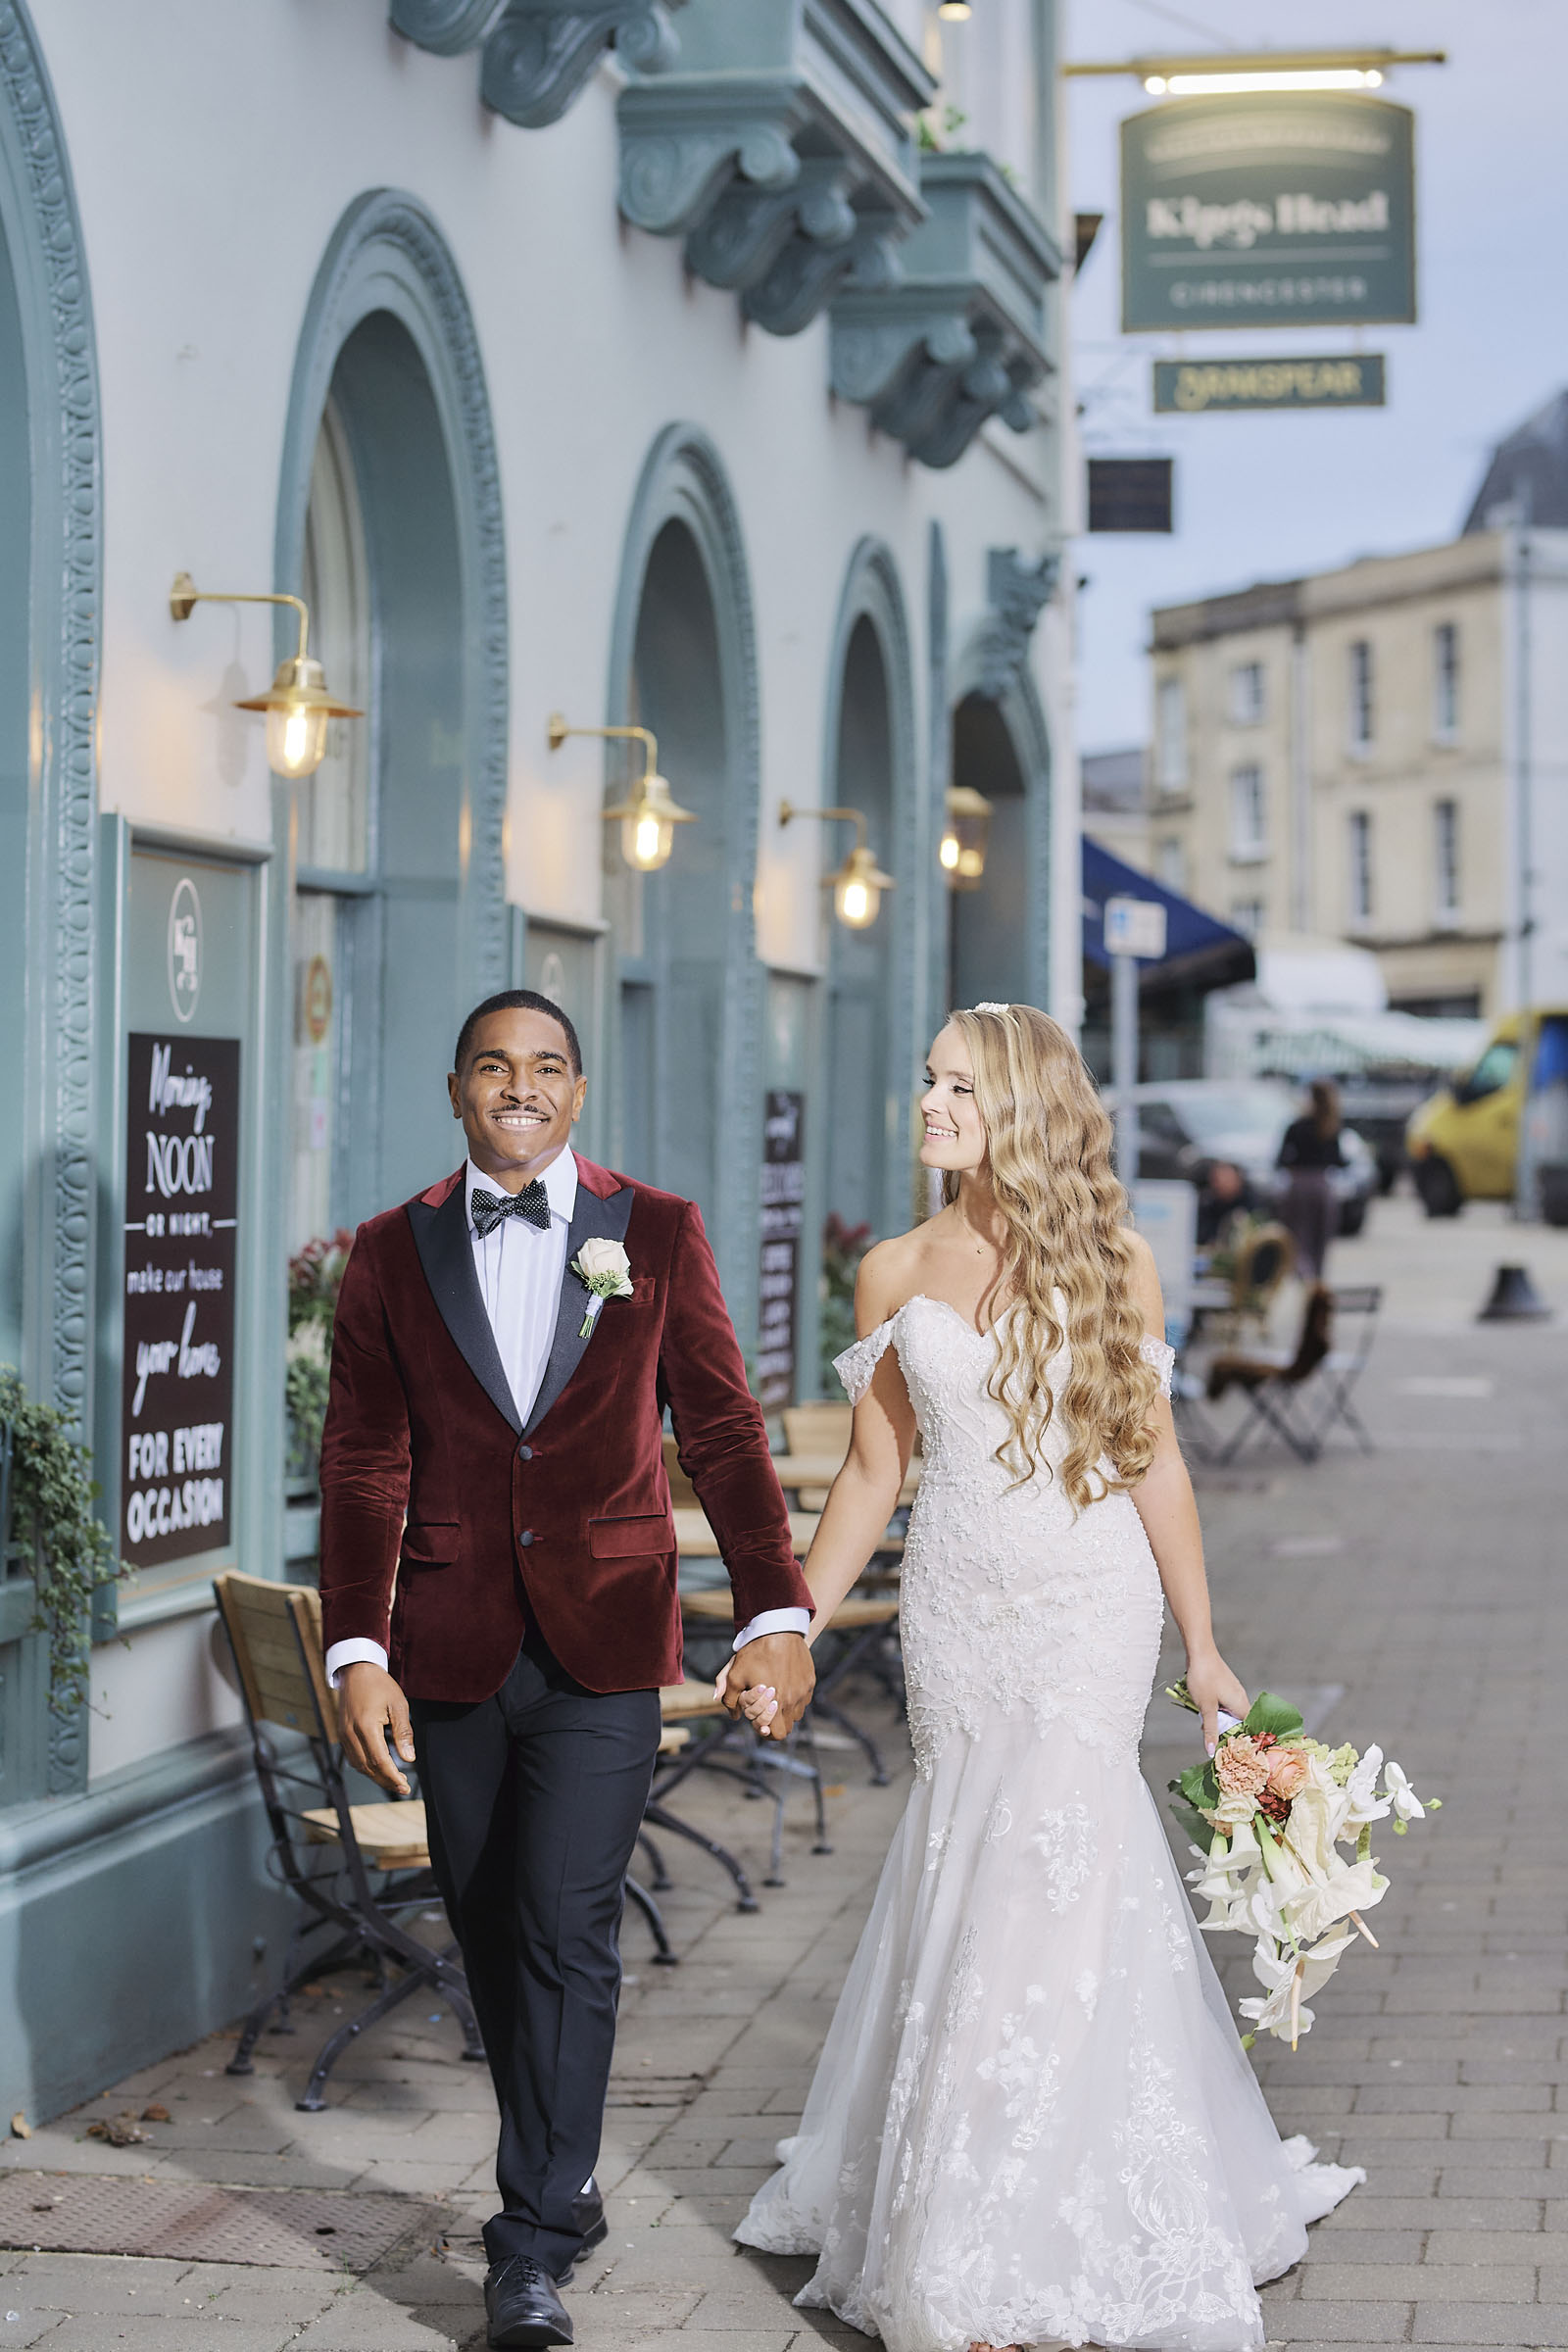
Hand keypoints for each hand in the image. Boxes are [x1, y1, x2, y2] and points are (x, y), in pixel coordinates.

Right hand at [337, 1662, 415, 1795]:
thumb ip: (403, 1733)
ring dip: (375, 1775)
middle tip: (402, 1787)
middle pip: (368, 1767)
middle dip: (386, 1780)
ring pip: (358, 1765)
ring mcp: (343, 1735)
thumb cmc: (380, 1685)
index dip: (392, 1777)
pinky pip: (352, 1757)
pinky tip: (378, 1766)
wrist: (357, 1670)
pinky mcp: (341, 1734)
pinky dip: (365, 1766)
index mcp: (365, 1726)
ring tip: (393, 1779)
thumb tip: (409, 1759)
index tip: (405, 1786)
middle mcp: (350, 1734)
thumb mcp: (398, 1705)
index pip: (379, 1761)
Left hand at [721, 1632, 814, 1740]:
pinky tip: (784, 1681)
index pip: (777, 1734)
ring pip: (796, 1713)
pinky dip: (795, 1696)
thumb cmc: (755, 1652)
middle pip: (787, 1726)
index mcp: (776, 1704)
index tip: (760, 1721)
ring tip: (775, 1693)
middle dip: (776, 1721)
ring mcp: (804, 1691)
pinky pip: (804, 1698)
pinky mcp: (810, 1681)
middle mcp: (794, 1701)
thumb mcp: (735, 1674)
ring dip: (786, 1709)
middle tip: (766, 1708)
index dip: (767, 1731)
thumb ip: (730, 1699)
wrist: (779, 1629)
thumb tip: (734, 1716)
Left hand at [1183, 1647, 1249, 1756]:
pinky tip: (1203, 1710)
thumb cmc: (1204, 1678)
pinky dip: (1215, 1710)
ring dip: (1218, 1720)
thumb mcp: (1206, 1707)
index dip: (1239, 1740)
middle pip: (1238, 1722)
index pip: (1247, 1729)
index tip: (1228, 1750)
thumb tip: (1211, 1751)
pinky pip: (1223, 1704)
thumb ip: (1210, 1730)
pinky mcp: (1225, 1687)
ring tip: (1205, 1724)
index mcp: (1241, 1705)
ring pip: (1229, 1713)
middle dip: (1225, 1731)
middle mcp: (1241, 1698)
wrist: (1199, 1652)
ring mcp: (1233, 1692)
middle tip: (1213, 1739)